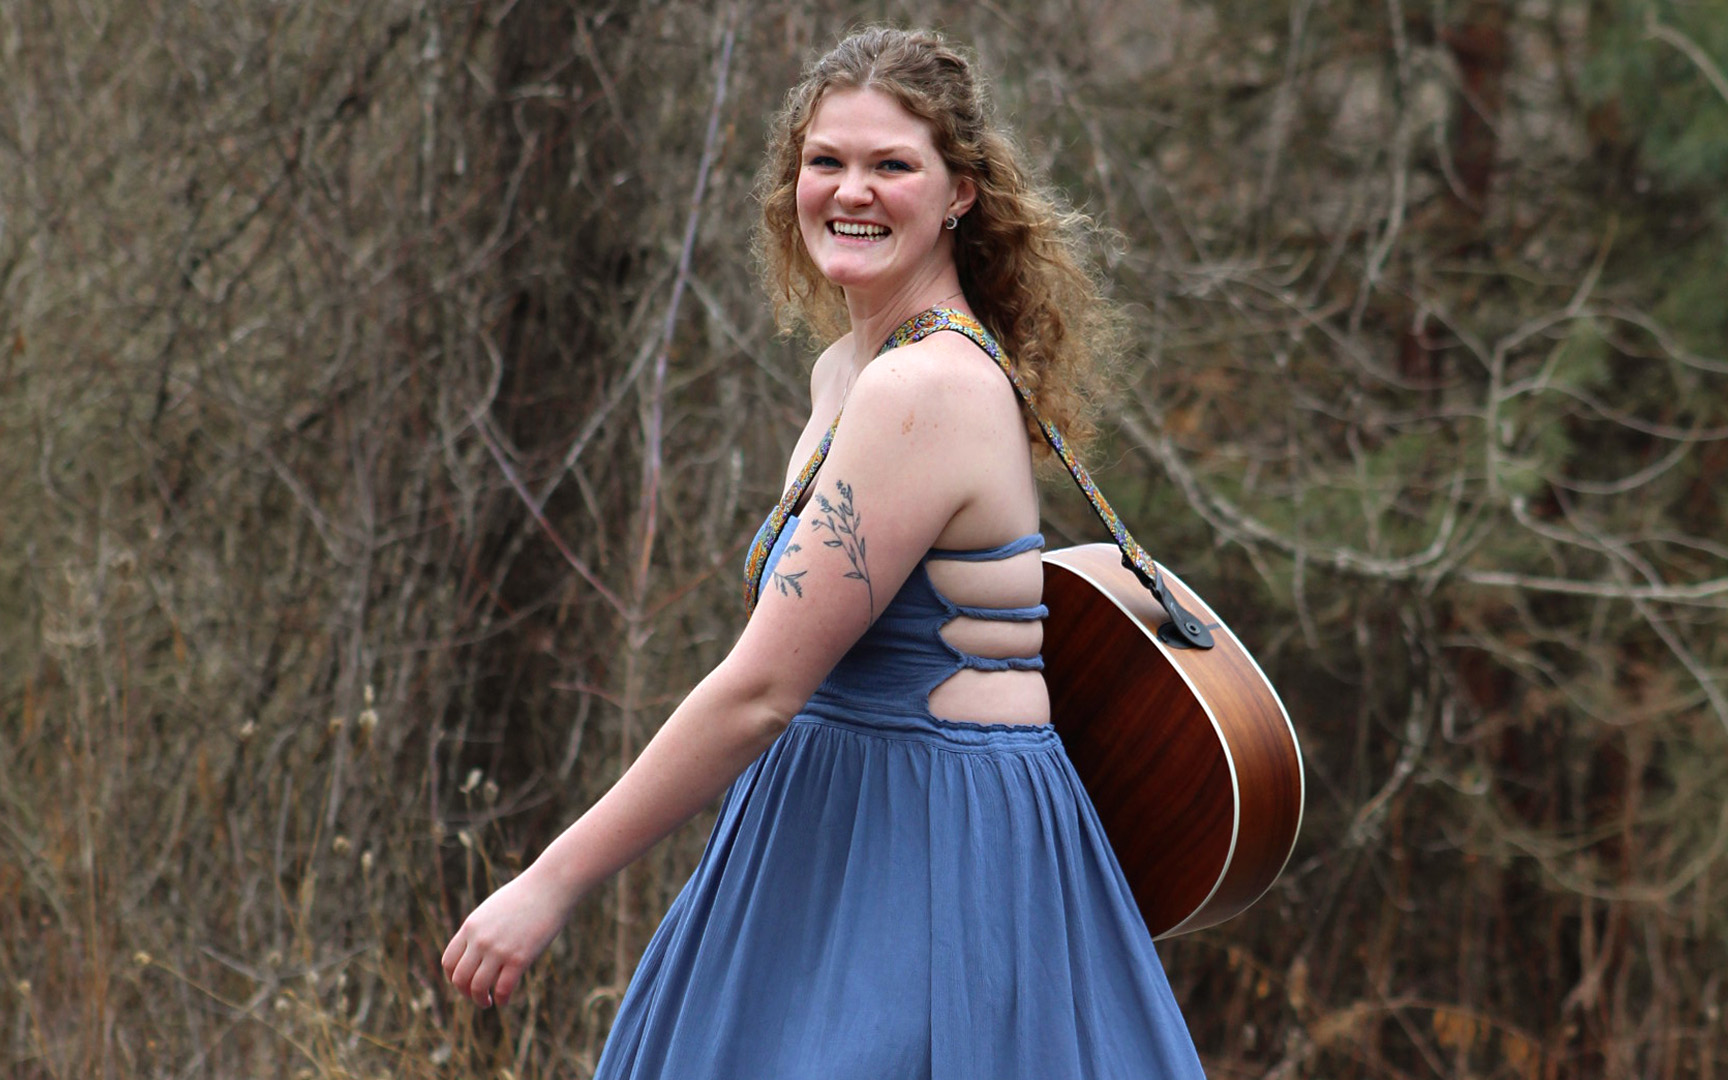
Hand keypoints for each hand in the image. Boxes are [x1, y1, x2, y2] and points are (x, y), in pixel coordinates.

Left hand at [441, 866, 571, 1008]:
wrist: (551, 886)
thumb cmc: (525, 896)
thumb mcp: (493, 910)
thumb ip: (481, 930)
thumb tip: (477, 951)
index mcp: (470, 927)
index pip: (449, 962)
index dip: (453, 978)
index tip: (465, 983)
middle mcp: (480, 940)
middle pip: (460, 979)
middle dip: (465, 993)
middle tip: (478, 997)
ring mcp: (499, 949)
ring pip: (478, 987)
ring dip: (481, 1000)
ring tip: (488, 1002)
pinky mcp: (520, 958)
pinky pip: (504, 988)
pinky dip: (502, 999)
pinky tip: (505, 1000)